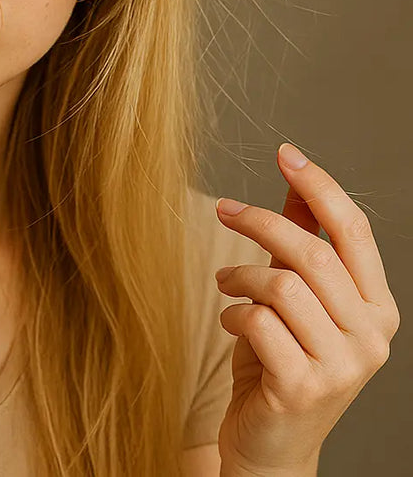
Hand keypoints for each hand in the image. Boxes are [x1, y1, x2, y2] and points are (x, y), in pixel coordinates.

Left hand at [212, 143, 399, 474]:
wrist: (271, 447)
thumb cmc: (281, 363)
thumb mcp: (296, 299)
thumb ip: (302, 243)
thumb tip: (297, 181)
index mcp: (376, 308)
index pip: (353, 232)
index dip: (319, 186)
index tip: (285, 153)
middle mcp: (371, 336)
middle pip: (312, 253)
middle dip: (258, 220)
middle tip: (222, 208)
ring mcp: (342, 367)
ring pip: (282, 285)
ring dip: (239, 276)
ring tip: (224, 283)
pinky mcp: (304, 388)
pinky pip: (258, 322)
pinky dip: (233, 314)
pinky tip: (231, 324)